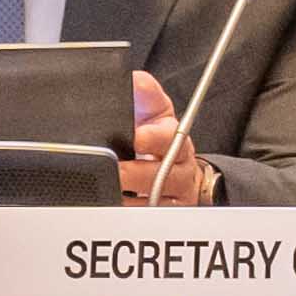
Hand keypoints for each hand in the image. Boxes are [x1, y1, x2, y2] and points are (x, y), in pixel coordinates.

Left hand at [124, 70, 217, 205]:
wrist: (183, 172)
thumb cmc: (162, 140)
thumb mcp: (157, 113)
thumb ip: (146, 95)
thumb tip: (134, 79)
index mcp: (175, 138)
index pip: (170, 136)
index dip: (154, 137)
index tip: (137, 136)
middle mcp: (179, 166)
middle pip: (162, 171)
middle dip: (138, 172)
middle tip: (117, 170)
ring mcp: (173, 192)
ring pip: (155, 198)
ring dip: (131, 196)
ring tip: (112, 190)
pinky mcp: (165, 211)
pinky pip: (147, 216)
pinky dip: (130, 212)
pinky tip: (114, 206)